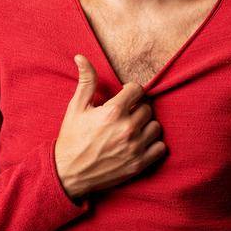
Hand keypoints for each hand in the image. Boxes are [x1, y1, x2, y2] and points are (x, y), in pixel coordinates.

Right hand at [53, 55, 165, 200]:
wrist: (69, 173)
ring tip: (131, 128)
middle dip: (136, 108)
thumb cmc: (72, 138)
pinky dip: (153, 144)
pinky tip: (139, 143)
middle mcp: (127, 128)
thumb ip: (85, 81)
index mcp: (112, 112)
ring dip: (146, 125)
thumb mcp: (75, 108)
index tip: (123, 97)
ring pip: (156, 126)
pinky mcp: (140, 164)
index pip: (137, 90)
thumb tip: (81, 57)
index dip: (129, 91)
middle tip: (124, 115)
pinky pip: (161, 147)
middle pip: (147, 108)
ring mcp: (135, 147)